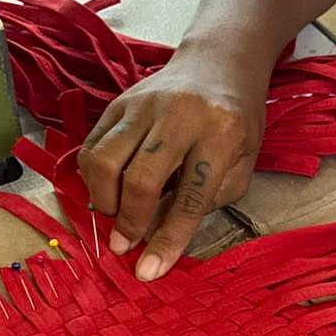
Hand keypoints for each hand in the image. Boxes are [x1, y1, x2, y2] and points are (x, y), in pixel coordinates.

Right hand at [76, 48, 265, 281]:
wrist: (218, 64)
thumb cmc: (236, 121)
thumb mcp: (242, 162)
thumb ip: (208, 200)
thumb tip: (161, 238)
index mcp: (222, 132)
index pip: (191, 195)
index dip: (168, 238)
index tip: (149, 271)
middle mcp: (180, 114)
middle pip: (141, 178)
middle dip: (129, 222)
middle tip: (125, 244)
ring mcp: (144, 104)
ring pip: (105, 159)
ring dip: (103, 198)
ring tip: (115, 214)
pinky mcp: (118, 101)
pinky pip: (92, 144)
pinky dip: (92, 176)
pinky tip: (106, 189)